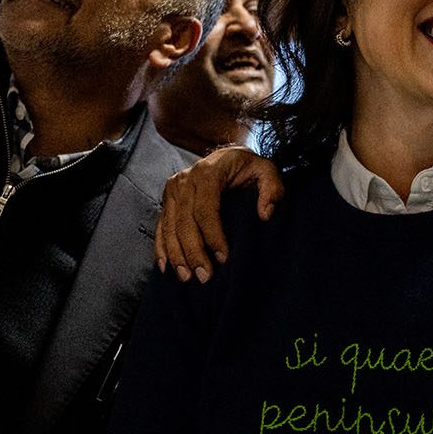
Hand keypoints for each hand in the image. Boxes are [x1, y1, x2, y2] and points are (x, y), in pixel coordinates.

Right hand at [154, 146, 284, 283]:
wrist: (226, 156)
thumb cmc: (247, 167)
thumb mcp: (266, 170)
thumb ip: (272, 189)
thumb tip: (265, 214)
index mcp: (208, 172)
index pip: (206, 209)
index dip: (213, 236)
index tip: (224, 258)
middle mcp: (185, 180)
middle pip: (184, 221)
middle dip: (193, 252)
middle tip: (204, 277)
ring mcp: (172, 190)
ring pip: (169, 227)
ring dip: (176, 255)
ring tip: (187, 277)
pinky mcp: (166, 200)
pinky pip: (160, 226)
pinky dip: (161, 248)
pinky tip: (165, 267)